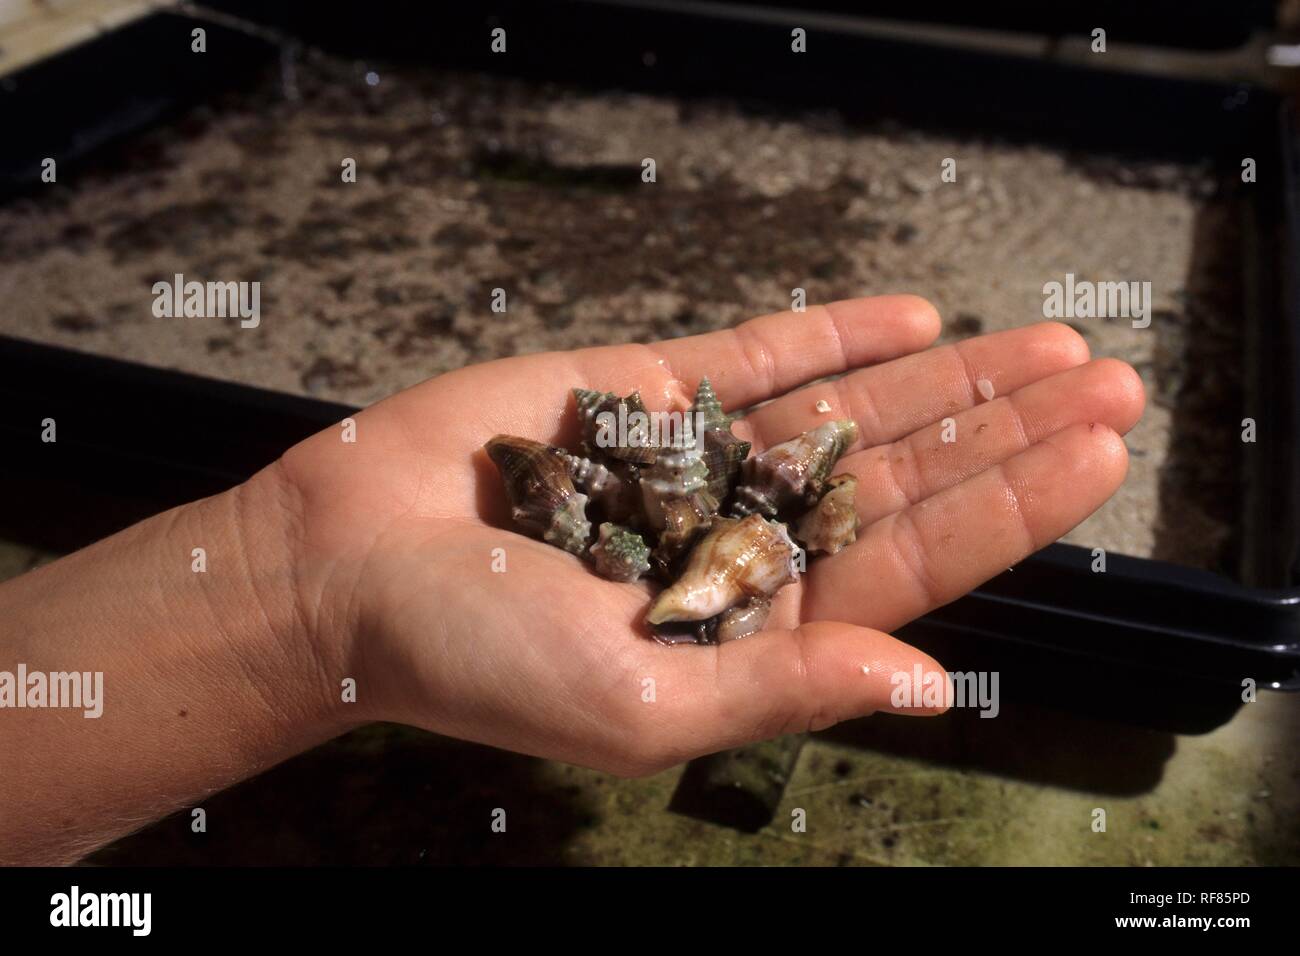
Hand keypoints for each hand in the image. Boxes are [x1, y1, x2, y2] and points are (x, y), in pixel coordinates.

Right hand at [275, 295, 1143, 774]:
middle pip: (904, 476)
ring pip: (850, 410)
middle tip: (1104, 381)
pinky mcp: (647, 394)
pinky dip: (833, 334)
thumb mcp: (641, 703)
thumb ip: (786, 687)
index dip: (1010, 509)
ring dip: (946, 378)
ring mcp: (701, 457)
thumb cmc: (474, 658)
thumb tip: (925, 685)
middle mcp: (742, 536)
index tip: (1095, 455)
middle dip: (1005, 430)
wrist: (346, 567)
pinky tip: (909, 320)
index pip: (912, 561)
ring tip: (1039, 345)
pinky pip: (756, 356)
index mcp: (753, 623)